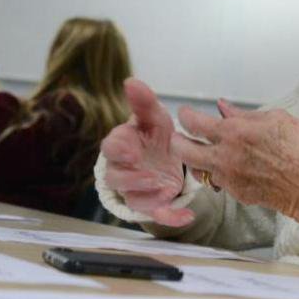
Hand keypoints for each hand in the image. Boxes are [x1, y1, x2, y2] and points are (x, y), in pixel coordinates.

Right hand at [99, 78, 191, 226]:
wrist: (167, 157)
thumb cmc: (155, 135)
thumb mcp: (154, 117)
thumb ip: (143, 102)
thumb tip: (132, 81)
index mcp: (122, 145)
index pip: (111, 148)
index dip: (120, 150)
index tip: (132, 150)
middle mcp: (125, 170)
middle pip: (116, 177)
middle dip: (131, 177)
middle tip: (149, 174)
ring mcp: (138, 189)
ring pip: (134, 198)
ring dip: (148, 195)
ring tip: (165, 188)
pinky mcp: (153, 203)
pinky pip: (158, 214)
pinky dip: (170, 218)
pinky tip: (187, 216)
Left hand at [171, 100, 298, 247]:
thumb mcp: (279, 120)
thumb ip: (246, 115)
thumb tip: (224, 109)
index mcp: (236, 133)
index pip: (194, 122)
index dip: (186, 115)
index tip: (186, 113)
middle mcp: (226, 157)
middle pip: (183, 150)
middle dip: (178, 141)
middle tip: (182, 136)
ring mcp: (230, 179)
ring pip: (198, 169)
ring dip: (197, 160)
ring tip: (206, 152)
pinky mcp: (238, 195)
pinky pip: (219, 182)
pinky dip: (220, 173)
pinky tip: (233, 167)